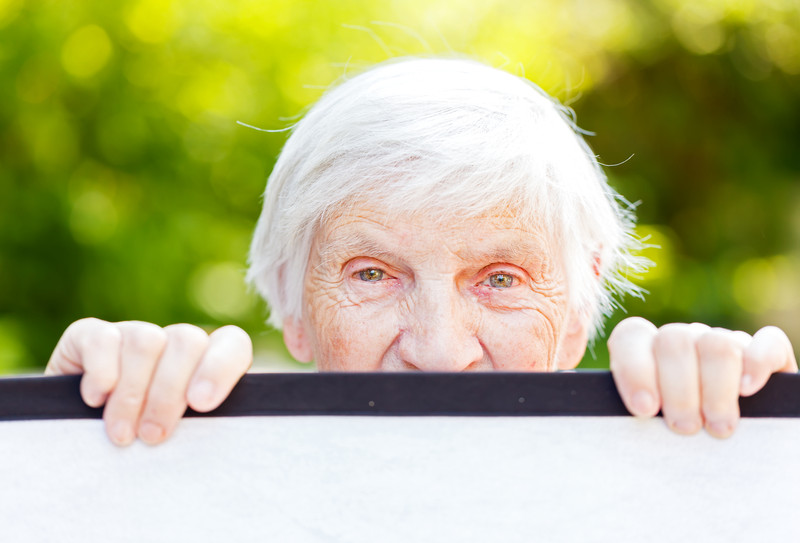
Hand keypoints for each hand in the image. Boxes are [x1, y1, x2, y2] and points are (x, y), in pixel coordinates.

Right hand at [45, 318, 252, 445]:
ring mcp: (131, 333)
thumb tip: (225, 442)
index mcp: (206, 363)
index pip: (232, 342)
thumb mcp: (181, 444)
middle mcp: (172, 343)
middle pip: (187, 341)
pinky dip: (101, 372)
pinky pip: (102, 339)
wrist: (75, 451)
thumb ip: (204, 431)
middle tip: (154, 436)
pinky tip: (95, 401)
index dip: (220, 368)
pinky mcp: (88, 335)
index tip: (202, 405)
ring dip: (133, 394)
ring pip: (146, 341)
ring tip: (123, 435)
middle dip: (170, 393)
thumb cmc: (145, 453)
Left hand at [608, 317, 796, 437]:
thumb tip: (640, 414)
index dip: (634, 370)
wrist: (735, 444)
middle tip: (684, 427)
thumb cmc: (681, 436)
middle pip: (673, 342)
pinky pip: (766, 342)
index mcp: (649, 350)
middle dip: (678, 391)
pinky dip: (757, 364)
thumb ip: (643, 413)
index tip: (644, 409)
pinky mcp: (766, 352)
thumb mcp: (655, 425)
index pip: (630, 337)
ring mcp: (725, 341)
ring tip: (717, 427)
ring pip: (716, 344)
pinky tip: (748, 391)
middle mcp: (685, 340)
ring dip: (715, 389)